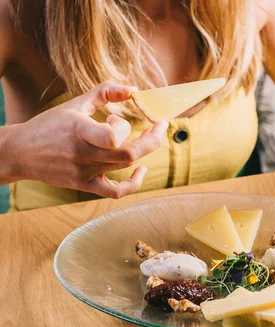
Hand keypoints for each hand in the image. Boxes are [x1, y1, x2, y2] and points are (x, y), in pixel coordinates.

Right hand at [3, 81, 167, 198]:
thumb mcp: (75, 103)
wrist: (20, 153)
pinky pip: (115, 192)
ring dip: (141, 151)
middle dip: (151, 140)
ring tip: (144, 138)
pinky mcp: (84, 185)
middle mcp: (82, 152)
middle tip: (159, 126)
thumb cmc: (50, 125)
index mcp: (78, 130)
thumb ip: (105, 92)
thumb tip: (134, 89)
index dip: (125, 127)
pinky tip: (141, 170)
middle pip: (128, 154)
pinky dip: (134, 184)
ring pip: (124, 166)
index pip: (113, 137)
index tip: (116, 118)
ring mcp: (84, 171)